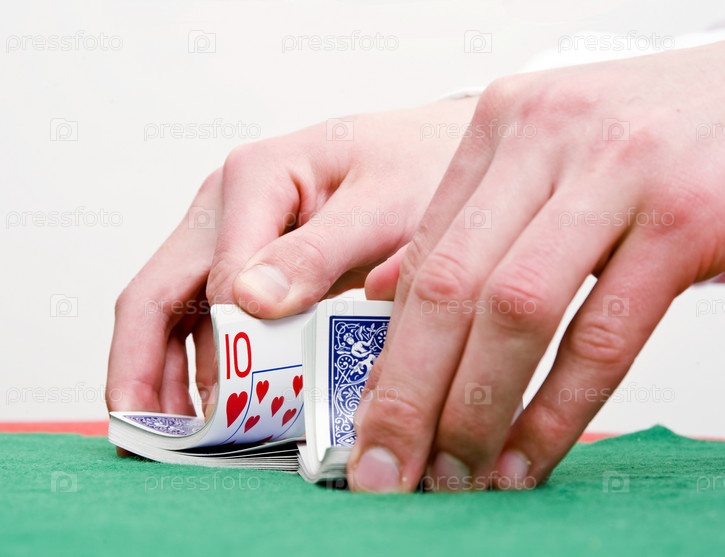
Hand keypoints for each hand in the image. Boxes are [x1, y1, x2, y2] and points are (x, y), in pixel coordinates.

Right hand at [106, 98, 477, 438]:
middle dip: (141, 371)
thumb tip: (249, 304)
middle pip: (157, 293)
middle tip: (145, 440)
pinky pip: (200, 314)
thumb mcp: (384, 207)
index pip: (218, 281)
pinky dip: (195, 361)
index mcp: (255, 178)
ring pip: (169, 308)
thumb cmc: (418, 166)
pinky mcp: (243, 256)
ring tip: (173, 441)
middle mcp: (225, 202)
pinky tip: (208, 406)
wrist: (433, 150)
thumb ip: (320, 252)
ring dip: (161, 374)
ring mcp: (227, 230)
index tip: (243, 411)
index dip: (225, 352)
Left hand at [348, 33, 724, 490]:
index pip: (424, 253)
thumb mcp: (557, 159)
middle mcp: (547, 137)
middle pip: (449, 286)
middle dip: (408, 395)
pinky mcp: (687, 216)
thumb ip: (476, 219)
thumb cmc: (670, 140)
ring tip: (453, 479)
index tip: (373, 421)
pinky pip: (604, 336)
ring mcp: (618, 171)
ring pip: (515, 311)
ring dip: (474, 412)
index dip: (392, 350)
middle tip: (385, 471)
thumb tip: (387, 289)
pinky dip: (556, 411)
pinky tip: (527, 458)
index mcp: (505, 123)